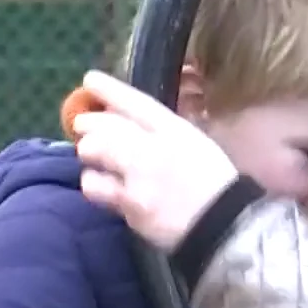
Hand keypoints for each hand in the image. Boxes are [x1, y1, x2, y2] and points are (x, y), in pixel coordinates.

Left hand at [71, 71, 240, 250]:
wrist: (226, 227)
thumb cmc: (215, 184)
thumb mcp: (195, 145)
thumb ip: (162, 132)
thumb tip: (128, 124)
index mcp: (176, 131)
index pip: (136, 104)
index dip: (110, 90)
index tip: (90, 80)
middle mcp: (154, 150)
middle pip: (106, 127)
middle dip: (88, 125)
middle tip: (82, 127)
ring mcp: (139, 180)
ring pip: (94, 154)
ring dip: (89, 156)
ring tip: (93, 161)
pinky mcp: (130, 207)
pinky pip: (98, 190)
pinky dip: (96, 186)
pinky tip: (102, 188)